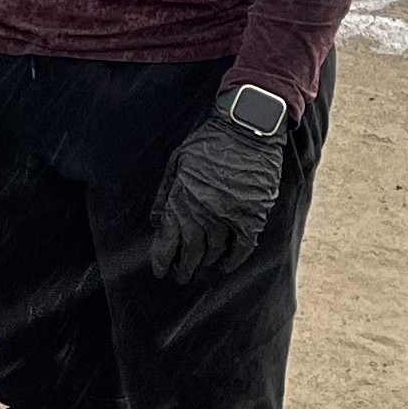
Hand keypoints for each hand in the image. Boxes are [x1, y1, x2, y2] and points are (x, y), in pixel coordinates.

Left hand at [145, 109, 284, 287]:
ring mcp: (229, 218)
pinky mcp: (252, 218)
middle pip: (190, 254)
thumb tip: (156, 221)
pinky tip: (225, 266)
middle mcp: (203, 215)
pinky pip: (242, 248)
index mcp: (181, 202)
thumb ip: (165, 193)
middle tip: (180, 278)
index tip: (160, 272)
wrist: (246, 130)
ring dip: (205, 265)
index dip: (162, 261)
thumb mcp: (176, 162)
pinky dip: (233, 261)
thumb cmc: (209, 143)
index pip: (167, 243)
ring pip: (214, 253)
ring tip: (200, 272)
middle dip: (183, 269)